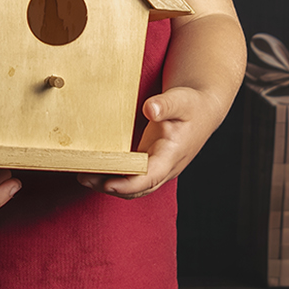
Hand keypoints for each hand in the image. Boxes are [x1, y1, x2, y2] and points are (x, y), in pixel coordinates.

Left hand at [76, 87, 218, 199]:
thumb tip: (150, 109)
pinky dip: (115, 176)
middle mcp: (165, 168)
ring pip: (133, 186)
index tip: (106, 183)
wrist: (204, 108)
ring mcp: (158, 167)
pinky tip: (97, 168)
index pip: (148, 178)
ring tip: (84, 176)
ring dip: (109, 185)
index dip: (127, 184)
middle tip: (84, 178)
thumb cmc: (193, 104)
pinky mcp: (151, 162)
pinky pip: (132, 177)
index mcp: (171, 156)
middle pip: (136, 188)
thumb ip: (165, 104)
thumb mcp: (181, 100)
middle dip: (110, 187)